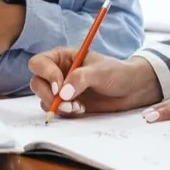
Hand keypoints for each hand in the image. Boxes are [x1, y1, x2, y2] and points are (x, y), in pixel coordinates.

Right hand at [28, 49, 159, 115]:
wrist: (132, 90)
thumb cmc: (117, 73)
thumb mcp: (101, 71)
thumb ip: (81, 78)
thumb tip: (63, 92)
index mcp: (63, 57)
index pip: (40, 63)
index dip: (46, 75)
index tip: (59, 87)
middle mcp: (58, 72)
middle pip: (37, 82)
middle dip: (48, 95)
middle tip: (65, 103)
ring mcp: (62, 89)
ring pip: (43, 98)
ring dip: (56, 106)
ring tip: (76, 107)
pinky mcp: (67, 104)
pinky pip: (55, 110)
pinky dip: (64, 112)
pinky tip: (80, 109)